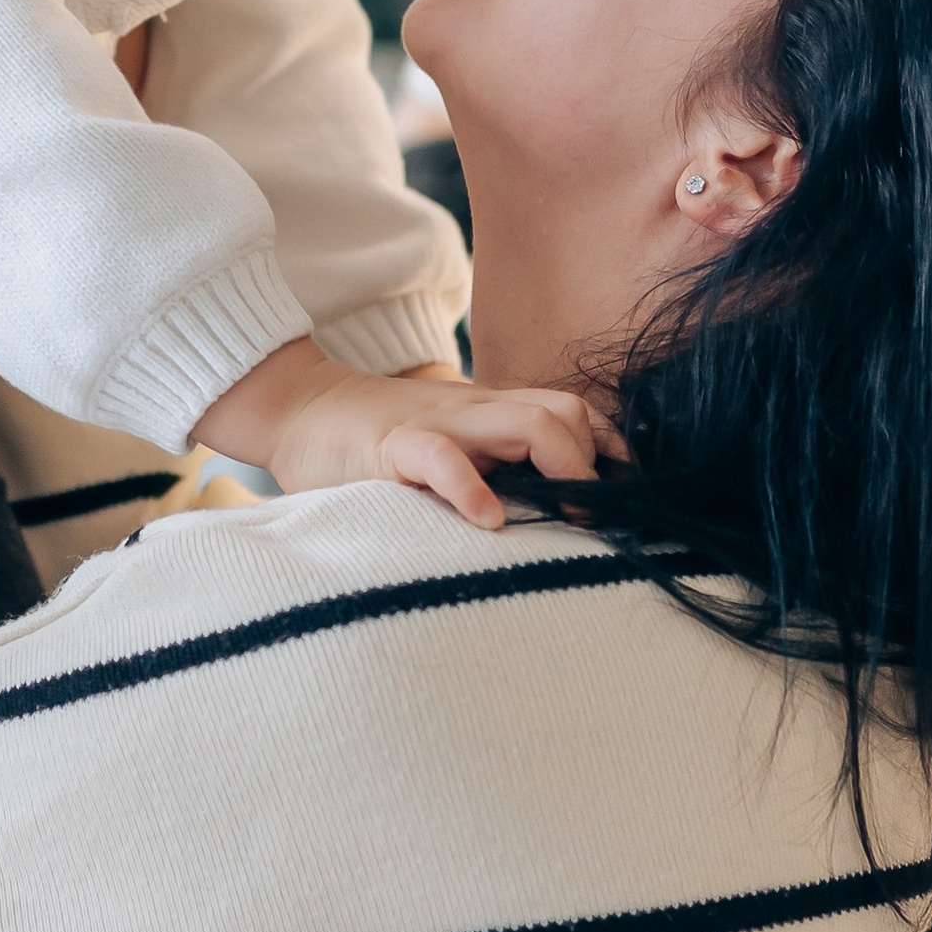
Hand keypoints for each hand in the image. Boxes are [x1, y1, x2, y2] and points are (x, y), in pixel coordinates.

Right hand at [205, 340, 599, 532]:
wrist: (300, 411)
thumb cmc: (377, 444)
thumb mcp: (449, 448)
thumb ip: (493, 467)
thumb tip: (547, 514)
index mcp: (492, 415)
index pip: (572, 411)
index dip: (611, 446)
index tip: (632, 491)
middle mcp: (476, 412)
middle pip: (563, 410)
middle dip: (594, 461)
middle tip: (595, 514)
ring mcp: (439, 423)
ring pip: (525, 421)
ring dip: (561, 466)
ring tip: (566, 514)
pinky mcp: (393, 444)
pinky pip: (442, 457)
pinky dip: (472, 488)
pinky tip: (488, 522)